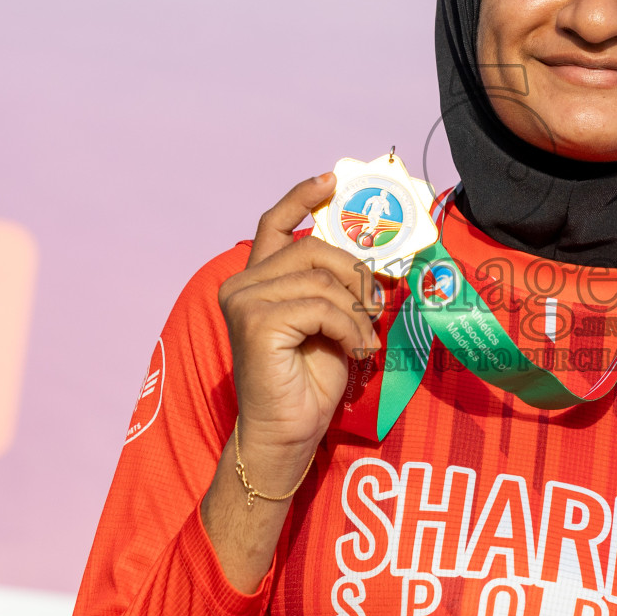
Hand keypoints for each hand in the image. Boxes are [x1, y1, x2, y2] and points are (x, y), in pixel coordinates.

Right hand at [203, 174, 381, 590]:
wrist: (287, 434)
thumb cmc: (308, 383)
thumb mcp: (331, 322)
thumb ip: (336, 287)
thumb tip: (374, 260)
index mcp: (256, 281)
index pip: (273, 222)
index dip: (302, 196)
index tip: (331, 181)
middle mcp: (241, 284)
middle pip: (313, 247)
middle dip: (354, 271)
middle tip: (375, 305)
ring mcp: (244, 301)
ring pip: (321, 277)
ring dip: (356, 311)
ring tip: (363, 342)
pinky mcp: (256, 321)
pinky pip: (321, 305)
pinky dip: (349, 328)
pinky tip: (355, 352)